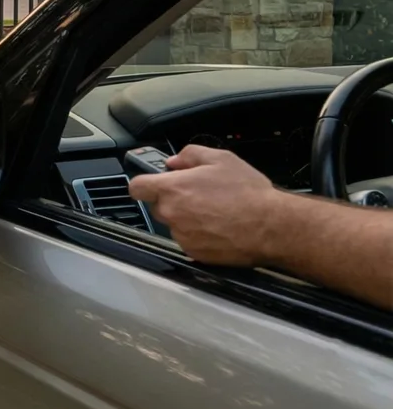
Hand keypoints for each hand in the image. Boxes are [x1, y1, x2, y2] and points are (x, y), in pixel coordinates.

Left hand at [128, 145, 284, 266]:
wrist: (271, 227)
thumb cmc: (248, 193)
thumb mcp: (221, 159)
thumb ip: (190, 155)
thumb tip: (174, 162)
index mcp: (172, 189)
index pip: (137, 187)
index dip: (144, 183)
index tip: (153, 183)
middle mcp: (172, 214)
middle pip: (158, 206)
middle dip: (172, 200)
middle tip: (199, 195)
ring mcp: (182, 235)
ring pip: (174, 224)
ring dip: (187, 218)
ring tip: (215, 212)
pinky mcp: (195, 252)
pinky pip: (189, 240)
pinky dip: (199, 235)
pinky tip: (219, 227)